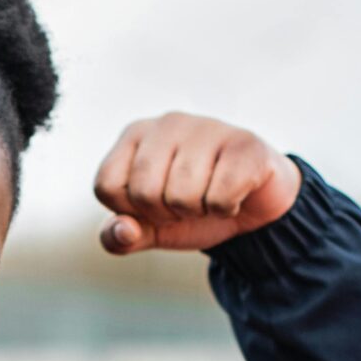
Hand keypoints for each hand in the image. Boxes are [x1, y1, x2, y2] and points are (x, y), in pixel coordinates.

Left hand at [94, 115, 300, 255]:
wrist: (253, 205)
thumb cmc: (194, 206)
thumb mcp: (151, 228)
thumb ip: (121, 236)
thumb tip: (123, 230)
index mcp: (135, 135)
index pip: (106, 186)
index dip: (131, 210)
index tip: (156, 203)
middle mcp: (167, 123)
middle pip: (143, 192)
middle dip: (166, 214)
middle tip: (187, 203)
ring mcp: (207, 127)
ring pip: (182, 196)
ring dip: (198, 212)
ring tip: (210, 196)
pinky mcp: (245, 142)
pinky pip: (219, 197)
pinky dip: (226, 209)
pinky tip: (235, 194)